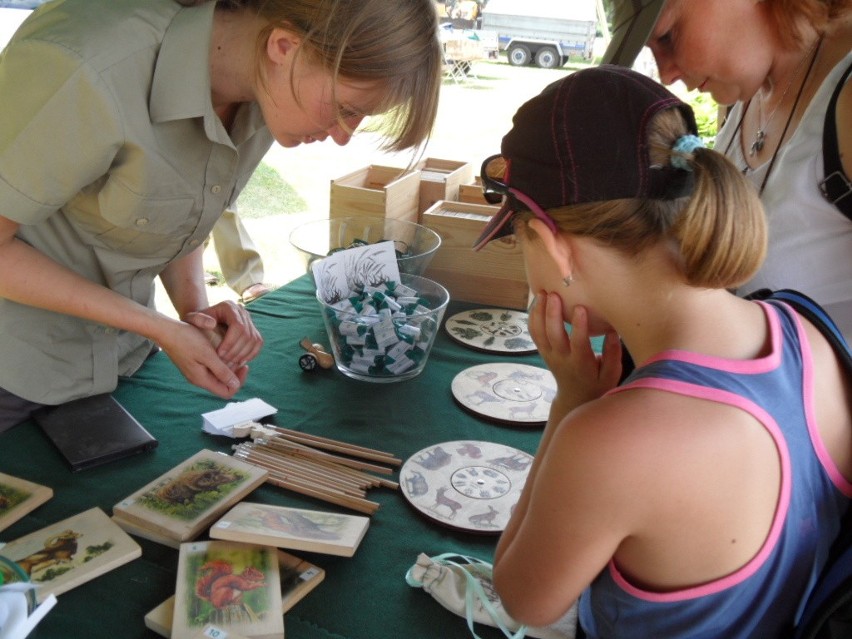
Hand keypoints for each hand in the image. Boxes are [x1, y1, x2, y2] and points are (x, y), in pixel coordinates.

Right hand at [155, 319, 246, 398]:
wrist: (166, 330)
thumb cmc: (186, 339)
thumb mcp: (207, 354)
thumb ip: (221, 371)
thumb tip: (236, 385)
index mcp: (202, 379)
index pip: (226, 392)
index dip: (238, 382)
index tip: (244, 365)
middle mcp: (198, 379)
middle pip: (223, 385)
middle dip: (234, 373)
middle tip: (241, 357)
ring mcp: (195, 372)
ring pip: (218, 376)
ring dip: (228, 367)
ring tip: (234, 353)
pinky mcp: (193, 365)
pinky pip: (211, 368)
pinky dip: (220, 362)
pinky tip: (223, 350)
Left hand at [183, 300, 263, 370]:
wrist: (203, 322)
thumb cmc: (195, 322)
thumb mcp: (191, 319)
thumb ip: (198, 320)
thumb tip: (212, 324)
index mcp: (229, 307)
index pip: (238, 326)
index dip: (230, 342)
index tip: (219, 354)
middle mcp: (242, 311)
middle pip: (248, 334)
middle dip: (236, 351)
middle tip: (224, 363)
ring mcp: (249, 320)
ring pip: (255, 340)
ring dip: (244, 354)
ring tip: (230, 364)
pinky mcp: (253, 330)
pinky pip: (257, 344)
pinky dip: (250, 354)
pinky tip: (238, 362)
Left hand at [528, 292, 621, 413]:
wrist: (575, 397)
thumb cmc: (597, 384)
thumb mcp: (611, 374)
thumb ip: (613, 354)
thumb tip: (613, 331)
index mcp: (581, 363)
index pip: (578, 342)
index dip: (579, 325)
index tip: (580, 308)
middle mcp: (561, 358)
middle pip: (553, 335)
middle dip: (552, 313)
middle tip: (553, 294)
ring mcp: (549, 354)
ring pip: (539, 333)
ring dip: (538, 312)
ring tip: (541, 293)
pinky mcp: (543, 351)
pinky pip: (534, 333)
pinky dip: (532, 317)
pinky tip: (535, 301)